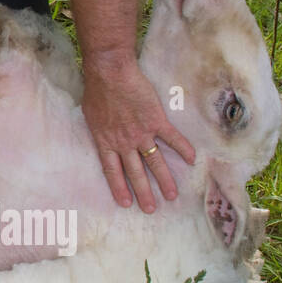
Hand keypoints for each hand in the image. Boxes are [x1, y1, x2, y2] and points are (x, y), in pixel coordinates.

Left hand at [81, 54, 195, 212]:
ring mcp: (141, 133)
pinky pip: (172, 139)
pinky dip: (183, 149)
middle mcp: (124, 142)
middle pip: (135, 172)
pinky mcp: (156, 120)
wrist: (109, 73)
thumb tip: (100, 134)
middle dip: (143, 193)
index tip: (125, 203)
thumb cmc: (96, 90)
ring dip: (164, 180)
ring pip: (155, 161)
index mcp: (105, 141)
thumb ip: (98, 129)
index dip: (119, 187)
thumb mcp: (89, 115)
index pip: (112, 171)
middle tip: (150, 209)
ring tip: (172, 195)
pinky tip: (192, 161)